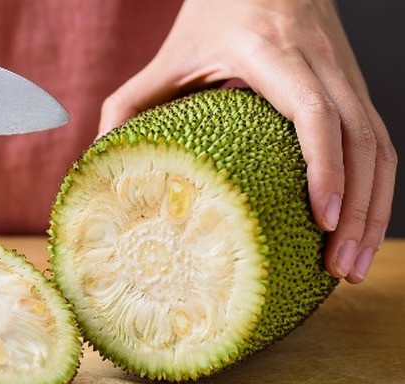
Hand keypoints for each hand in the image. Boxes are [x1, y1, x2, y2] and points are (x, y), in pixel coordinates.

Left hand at [98, 0, 396, 283]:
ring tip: (352, 265)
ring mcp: (344, 72)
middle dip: (357, 211)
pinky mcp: (354, 85)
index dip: (324, 166)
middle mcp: (317, 61)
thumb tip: (97, 160)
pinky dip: (376, 188)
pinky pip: (379, 139)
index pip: (312, 111)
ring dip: (374, 209)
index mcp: (268, 52)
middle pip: (359, 139)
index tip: (320, 219)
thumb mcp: (166, 57)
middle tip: (339, 268)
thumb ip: (128, 105)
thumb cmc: (210, 16)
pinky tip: (361, 227)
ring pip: (380, 144)